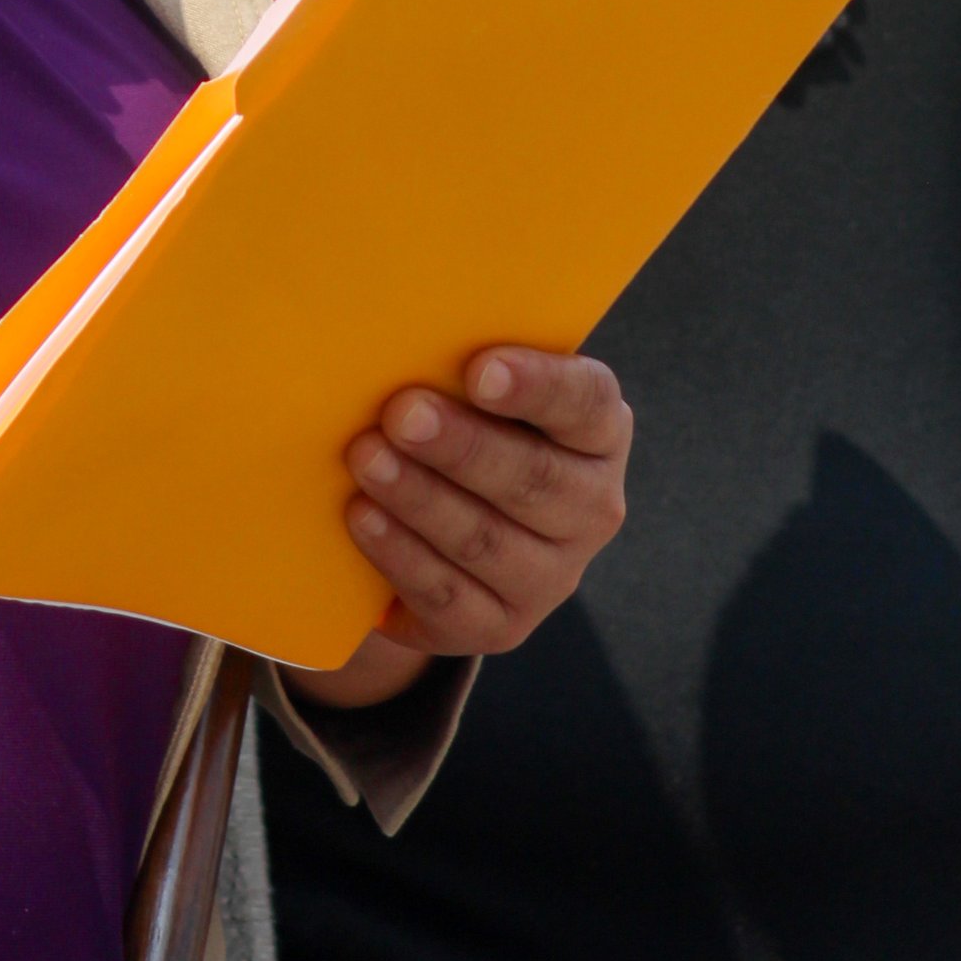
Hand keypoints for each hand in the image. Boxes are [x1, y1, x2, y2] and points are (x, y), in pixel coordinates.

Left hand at [343, 346, 630, 669]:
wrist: (440, 530)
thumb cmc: (459, 426)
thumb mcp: (473, 392)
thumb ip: (460, 363)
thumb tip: (397, 335)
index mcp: (597, 432)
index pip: (586, 402)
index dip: (537, 385)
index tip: (479, 369)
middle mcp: (591, 507)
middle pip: (535, 478)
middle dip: (462, 447)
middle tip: (401, 414)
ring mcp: (552, 575)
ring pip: (487, 540)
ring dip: (421, 498)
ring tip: (365, 458)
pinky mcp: (503, 625)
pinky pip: (451, 595)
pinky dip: (401, 554)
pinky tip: (363, 516)